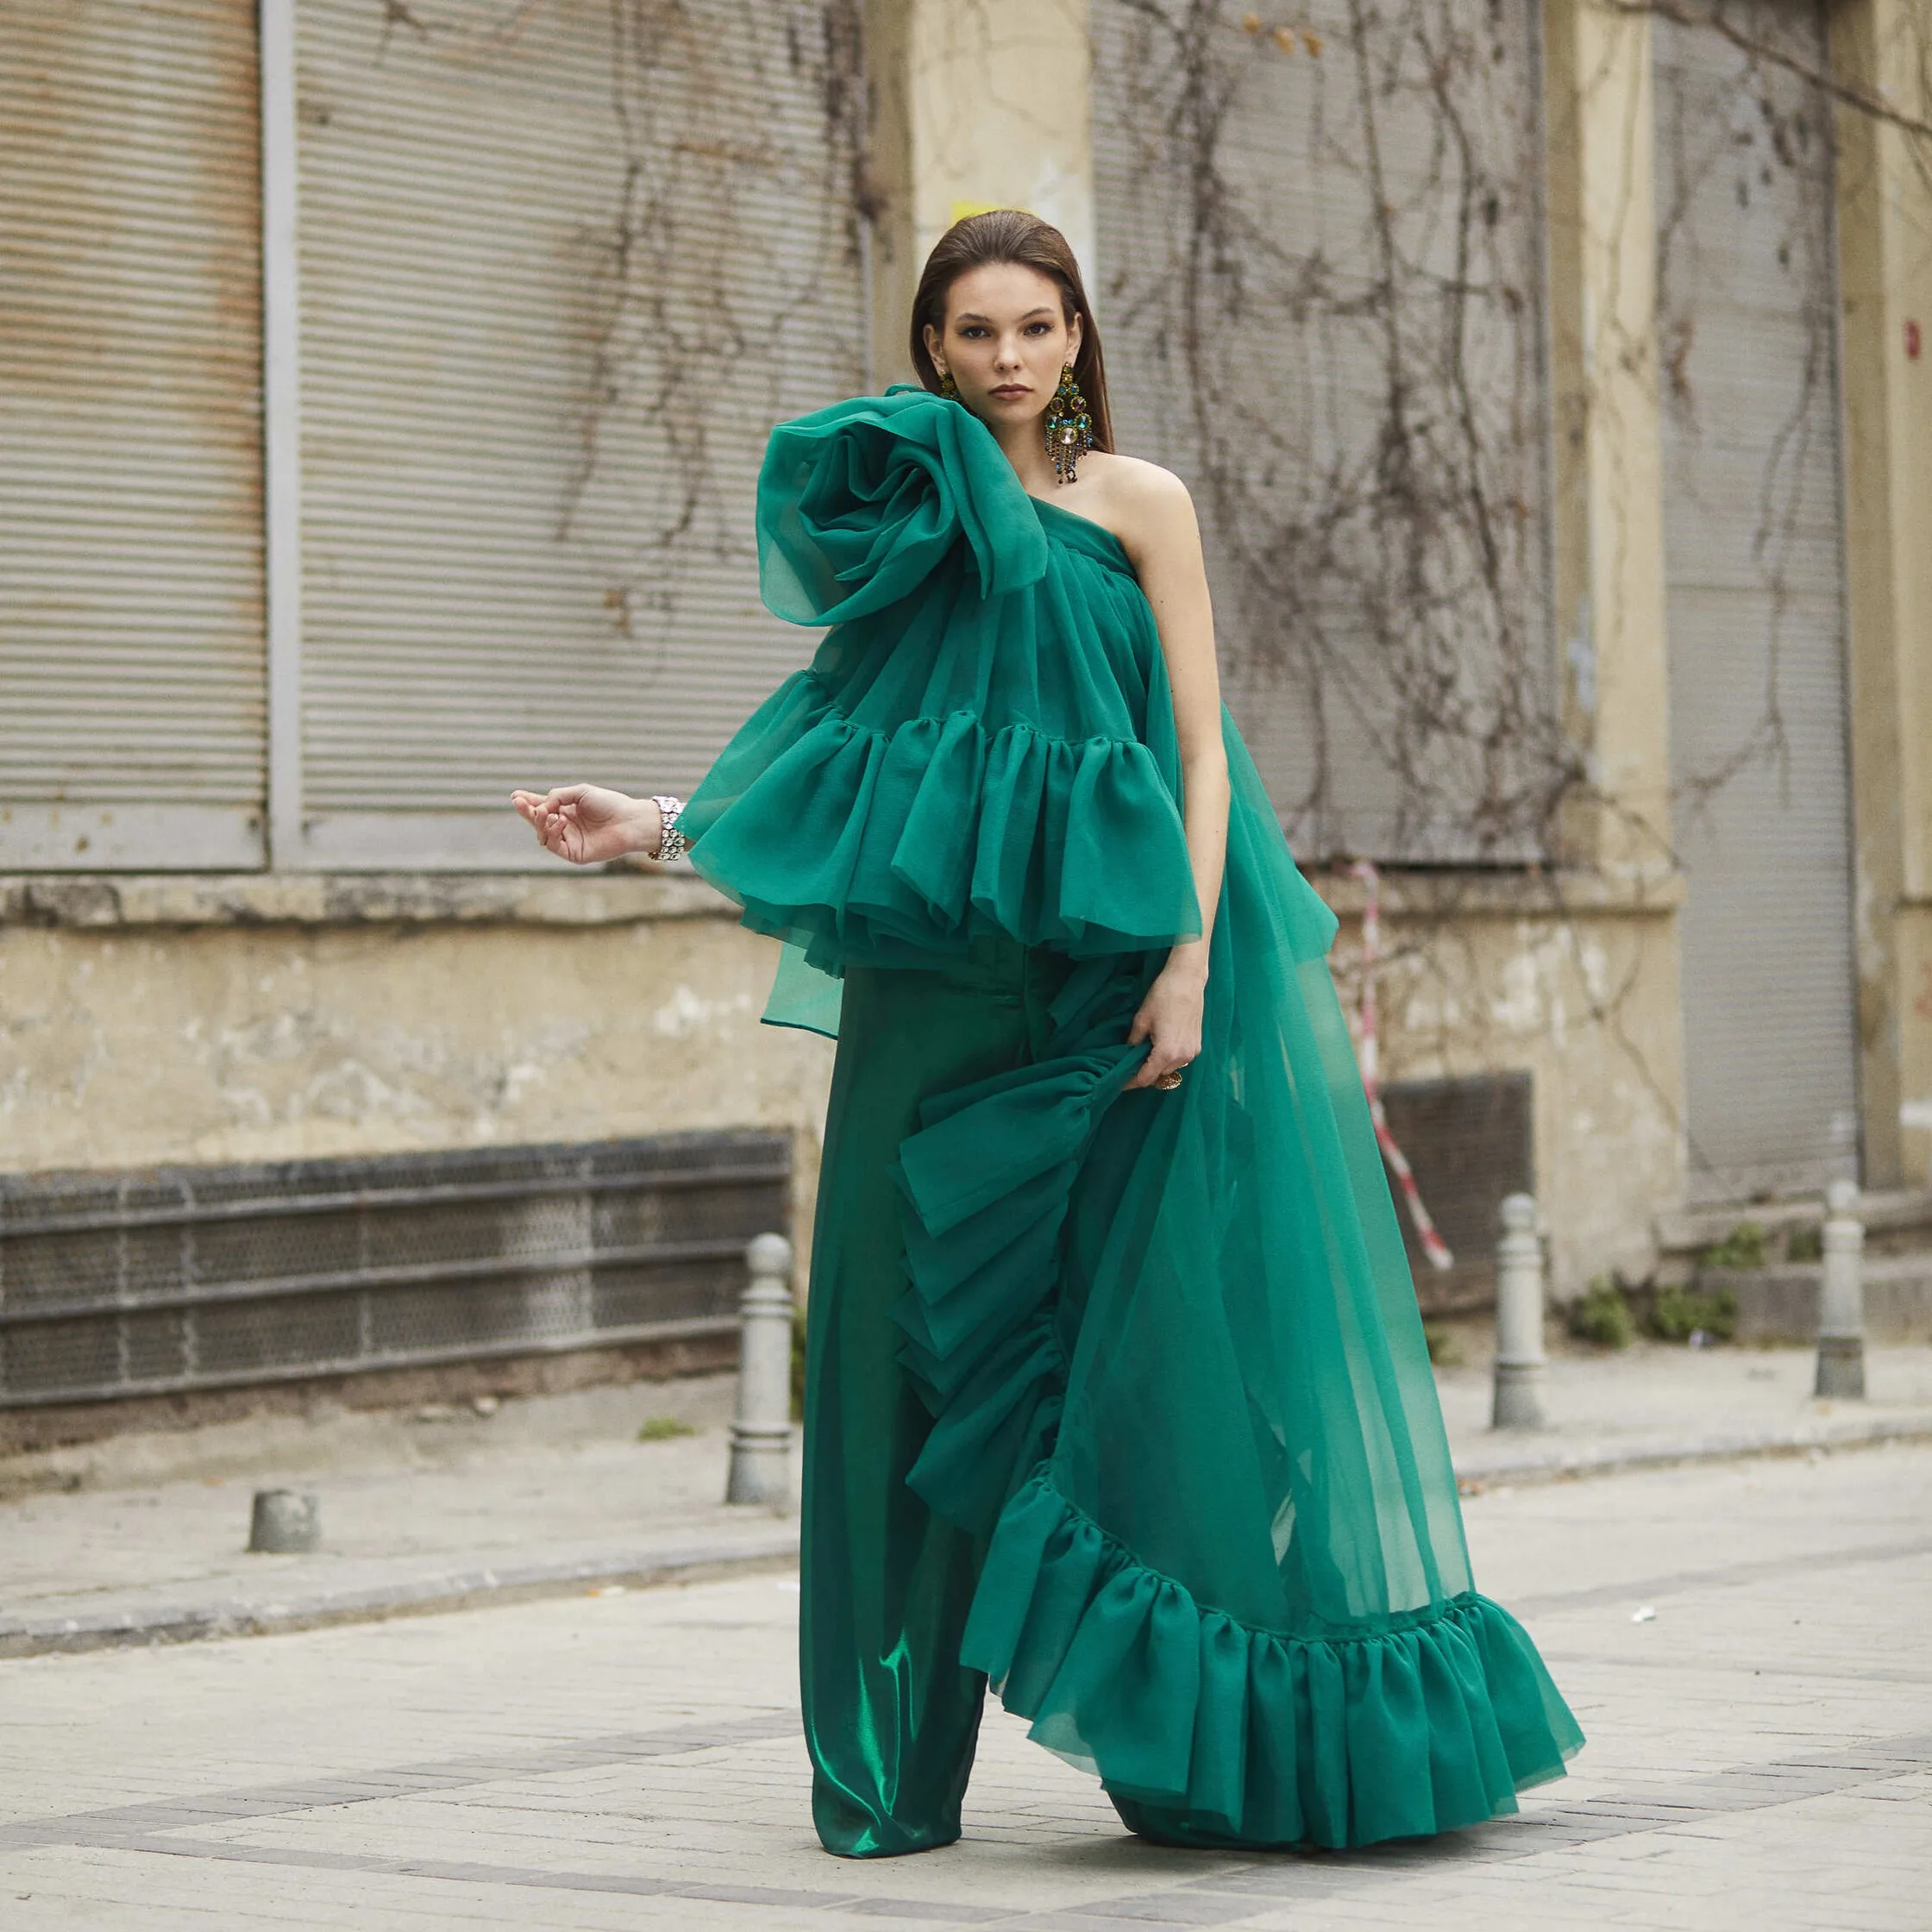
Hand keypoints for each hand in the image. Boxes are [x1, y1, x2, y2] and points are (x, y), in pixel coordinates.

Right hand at [510, 784, 655, 864]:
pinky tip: (559, 821)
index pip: (542, 807)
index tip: (515, 796)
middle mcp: (565, 826)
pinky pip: (554, 845)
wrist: (629, 820)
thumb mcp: (580, 792)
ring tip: (544, 812)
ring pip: (542, 834)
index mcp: (566, 810)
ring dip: (539, 822)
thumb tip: (540, 806)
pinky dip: (552, 832)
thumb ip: (558, 796)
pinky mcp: (574, 854)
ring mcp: (569, 841)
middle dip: (527, 812)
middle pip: (538, 821)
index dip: (528, 802)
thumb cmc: (609, 803)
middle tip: (518, 802)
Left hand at [1123, 960, 1204, 1090]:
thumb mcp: (1141, 1020)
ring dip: (1157, 1065)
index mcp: (1166, 1054)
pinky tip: (1159, 1045)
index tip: (1119, 1083)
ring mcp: (1192, 1052)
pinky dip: (1168, 1058)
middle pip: (1158, 1075)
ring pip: (1169, 1068)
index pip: (1145, 1078)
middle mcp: (1182, 1058)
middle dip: (1143, 1072)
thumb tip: (1128, 1054)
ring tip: (1144, 1052)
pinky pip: (1180, 1059)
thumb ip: (1134, 1042)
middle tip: (1128, 1064)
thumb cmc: (1162, 996)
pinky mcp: (1198, 1045)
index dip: (1131, 1082)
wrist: (1187, 980)